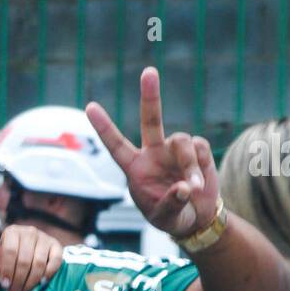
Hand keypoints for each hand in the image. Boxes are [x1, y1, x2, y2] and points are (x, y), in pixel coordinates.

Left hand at [0, 223, 64, 290]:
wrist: (24, 252)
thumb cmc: (7, 259)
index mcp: (12, 232)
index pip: (10, 251)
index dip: (7, 270)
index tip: (5, 286)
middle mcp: (29, 232)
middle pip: (24, 259)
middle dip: (18, 281)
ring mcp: (45, 238)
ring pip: (39, 263)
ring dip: (31, 282)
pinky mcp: (57, 246)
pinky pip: (56, 261)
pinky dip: (49, 274)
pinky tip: (41, 285)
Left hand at [86, 67, 219, 237]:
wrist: (197, 219)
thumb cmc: (172, 217)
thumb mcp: (165, 218)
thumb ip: (171, 204)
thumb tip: (184, 187)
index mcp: (135, 168)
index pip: (116, 145)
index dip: (104, 127)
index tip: (90, 106)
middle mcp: (154, 153)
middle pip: (151, 119)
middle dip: (151, 95)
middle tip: (149, 71)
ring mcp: (175, 150)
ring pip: (181, 140)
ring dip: (188, 163)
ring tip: (192, 187)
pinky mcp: (198, 151)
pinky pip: (200, 147)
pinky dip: (200, 165)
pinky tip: (199, 183)